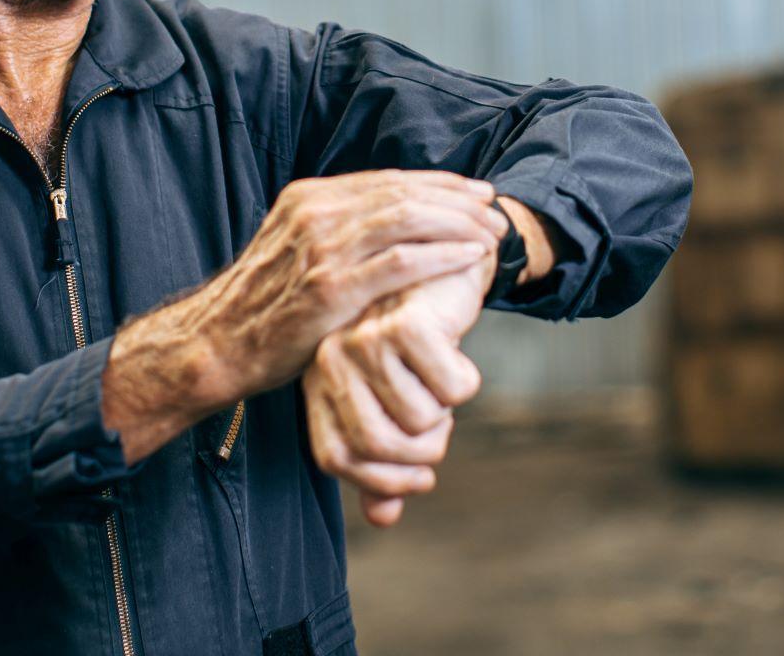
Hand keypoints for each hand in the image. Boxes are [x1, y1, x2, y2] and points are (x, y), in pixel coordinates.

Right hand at [184, 169, 503, 401]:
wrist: (219, 344)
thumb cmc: (266, 304)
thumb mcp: (295, 247)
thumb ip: (339, 229)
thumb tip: (394, 220)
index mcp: (310, 198)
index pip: (390, 181)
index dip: (440, 185)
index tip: (476, 194)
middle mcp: (315, 214)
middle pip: (404, 194)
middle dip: (457, 202)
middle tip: (493, 215)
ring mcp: (321, 249)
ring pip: (407, 220)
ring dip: (457, 225)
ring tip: (489, 236)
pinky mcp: (330, 289)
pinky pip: (400, 263)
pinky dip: (442, 256)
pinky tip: (468, 258)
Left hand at [302, 246, 496, 526]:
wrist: (444, 266)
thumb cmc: (415, 341)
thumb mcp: (394, 401)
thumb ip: (382, 461)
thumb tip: (384, 517)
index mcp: (318, 380)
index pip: (334, 458)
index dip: (380, 480)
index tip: (418, 476)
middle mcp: (330, 359)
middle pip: (377, 447)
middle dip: (424, 452)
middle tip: (441, 425)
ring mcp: (365, 338)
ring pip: (420, 421)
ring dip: (447, 411)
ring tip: (443, 377)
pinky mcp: (406, 323)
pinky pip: (451, 390)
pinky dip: (465, 382)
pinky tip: (456, 348)